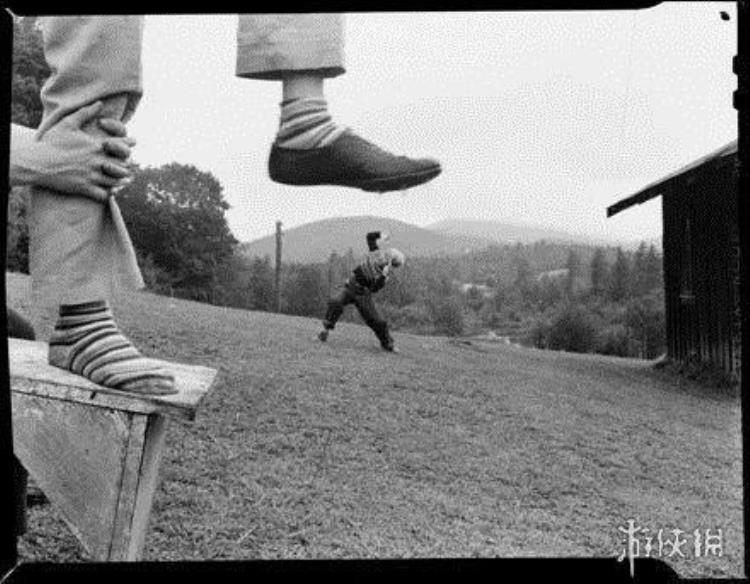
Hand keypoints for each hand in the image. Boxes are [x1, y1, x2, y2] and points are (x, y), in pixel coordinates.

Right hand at [11, 101, 136, 201]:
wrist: (38, 162)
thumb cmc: (52, 142)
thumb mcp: (67, 123)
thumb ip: (85, 113)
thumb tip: (99, 103)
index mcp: (96, 145)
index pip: (122, 144)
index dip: (129, 143)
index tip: (132, 143)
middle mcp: (97, 161)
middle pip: (123, 164)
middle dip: (128, 164)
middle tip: (132, 164)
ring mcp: (92, 175)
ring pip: (117, 181)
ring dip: (122, 180)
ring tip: (126, 180)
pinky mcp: (85, 188)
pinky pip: (104, 195)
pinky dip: (110, 194)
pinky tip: (111, 192)